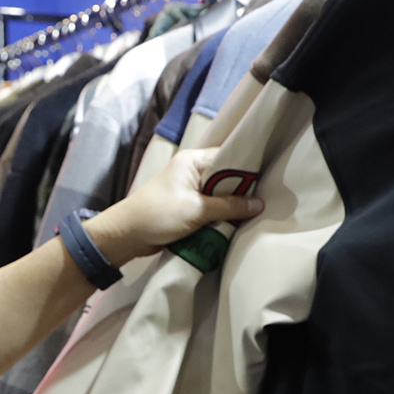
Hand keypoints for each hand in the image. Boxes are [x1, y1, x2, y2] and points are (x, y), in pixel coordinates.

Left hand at [85, 148, 263, 264]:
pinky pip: (211, 208)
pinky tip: (235, 222)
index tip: (266, 183)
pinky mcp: (187, 207)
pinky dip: (220, 216)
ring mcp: (189, 190)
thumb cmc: (159, 215)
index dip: (247, 170)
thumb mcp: (197, 210)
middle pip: (226, 177)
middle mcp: (192, 171)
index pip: (228, 157)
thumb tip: (260, 204)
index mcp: (192, 161)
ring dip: (230, 206)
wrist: (127, 236)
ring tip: (252, 214)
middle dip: (241, 191)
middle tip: (263, 202)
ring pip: (220, 195)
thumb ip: (229, 206)